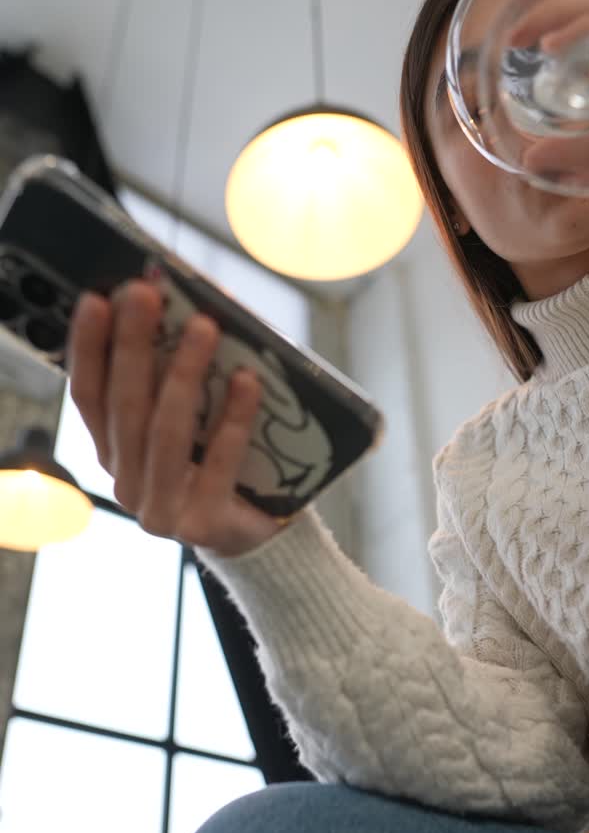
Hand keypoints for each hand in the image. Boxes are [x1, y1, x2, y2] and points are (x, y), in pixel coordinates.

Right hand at [68, 280, 285, 556]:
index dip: (88, 349)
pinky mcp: (201, 524)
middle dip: (133, 346)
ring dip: (183, 373)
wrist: (255, 537)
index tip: (96, 300)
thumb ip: (174, 384)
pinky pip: (219, 462)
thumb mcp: (189, 425)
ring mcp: (160, 509)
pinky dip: (234, 418)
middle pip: (124, 407)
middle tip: (145, 295)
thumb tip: (185, 311)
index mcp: (114, 454)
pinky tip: (247, 380)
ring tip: (203, 326)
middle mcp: (127, 483)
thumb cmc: (221, 467)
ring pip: (165, 432)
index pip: (89, 397)